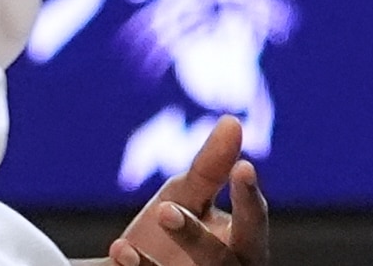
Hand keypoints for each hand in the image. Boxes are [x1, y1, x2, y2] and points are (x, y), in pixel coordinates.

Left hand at [108, 116, 267, 265]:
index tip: (242, 167)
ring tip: (153, 214)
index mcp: (244, 244)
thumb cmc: (170, 227)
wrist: (130, 264)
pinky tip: (119, 250)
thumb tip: (231, 121)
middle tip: (165, 209)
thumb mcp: (186, 196)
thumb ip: (209, 168)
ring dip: (171, 246)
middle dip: (196, 237)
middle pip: (223, 262)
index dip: (248, 198)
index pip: (253, 222)